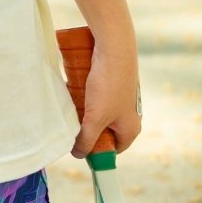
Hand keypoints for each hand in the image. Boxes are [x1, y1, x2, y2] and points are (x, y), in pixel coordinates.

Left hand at [73, 40, 141, 158]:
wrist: (114, 48)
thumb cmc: (108, 85)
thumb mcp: (95, 118)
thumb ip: (86, 138)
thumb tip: (78, 154)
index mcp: (130, 129)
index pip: (111, 149)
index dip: (94, 150)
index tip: (77, 145)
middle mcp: (129, 116)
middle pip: (103, 130)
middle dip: (86, 127)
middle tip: (71, 121)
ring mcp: (121, 99)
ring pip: (97, 112)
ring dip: (83, 110)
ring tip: (71, 103)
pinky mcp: (113, 85)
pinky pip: (96, 97)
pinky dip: (85, 96)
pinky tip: (74, 90)